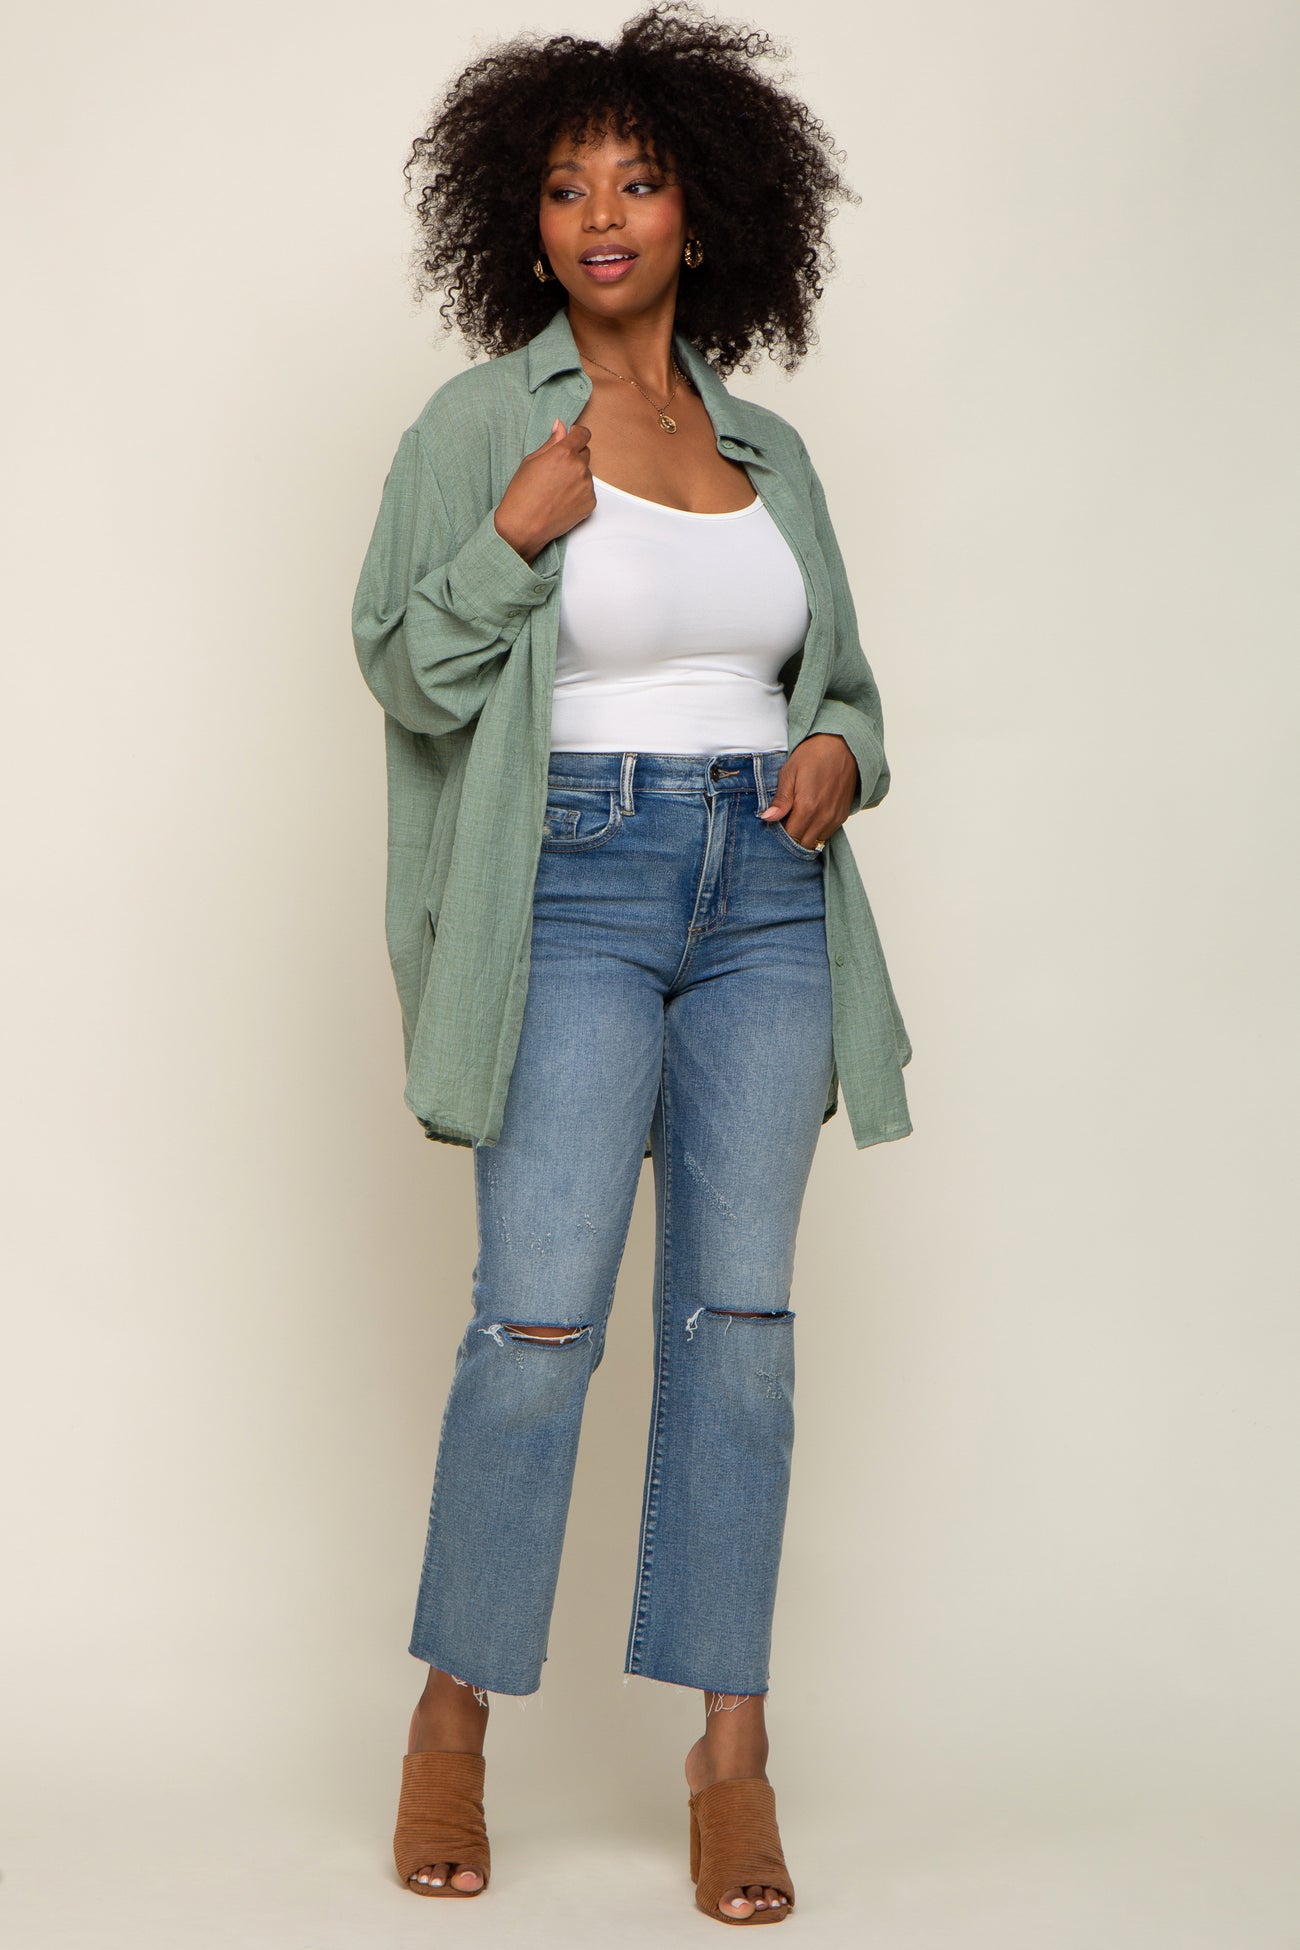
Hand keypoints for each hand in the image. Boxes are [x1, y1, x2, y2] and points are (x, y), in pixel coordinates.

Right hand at [493, 418, 596, 562]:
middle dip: (575, 456)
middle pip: (585, 453)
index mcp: (563, 453)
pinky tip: (562, 501)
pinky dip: (578, 493)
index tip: (574, 436)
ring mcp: (586, 486)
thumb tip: (561, 426)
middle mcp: (579, 467)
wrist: (523, 526)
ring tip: (556, 490)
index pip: (583, 434)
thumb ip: (551, 442)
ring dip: (576, 476)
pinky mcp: (590, 503)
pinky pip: (588, 491)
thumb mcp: (531, 461)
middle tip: (557, 470)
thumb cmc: (522, 493)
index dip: (578, 434)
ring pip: (586, 474)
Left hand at [758, 734, 858, 849]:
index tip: (774, 827)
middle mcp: (824, 817)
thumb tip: (767, 818)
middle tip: (784, 824)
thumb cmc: (814, 755)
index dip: (780, 836)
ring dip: (805, 836)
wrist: (842, 745)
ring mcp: (835, 817)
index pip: (790, 837)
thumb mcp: (789, 773)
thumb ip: (780, 800)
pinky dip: (817, 831)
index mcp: (808, 808)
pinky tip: (810, 817)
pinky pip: (827, 833)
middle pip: (804, 844)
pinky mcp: (843, 815)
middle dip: (792, 839)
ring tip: (796, 820)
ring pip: (816, 841)